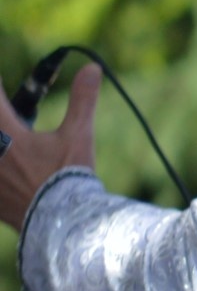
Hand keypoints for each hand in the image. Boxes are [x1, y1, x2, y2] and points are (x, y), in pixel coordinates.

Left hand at [0, 64, 100, 230]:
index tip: (3, 87)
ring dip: (0, 140)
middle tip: (8, 118)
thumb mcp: (78, 135)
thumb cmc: (68, 176)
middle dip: (0, 117)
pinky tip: (9, 174)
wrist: (62, 222)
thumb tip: (92, 68)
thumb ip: (82, 100)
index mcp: (7, 132)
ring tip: (10, 145)